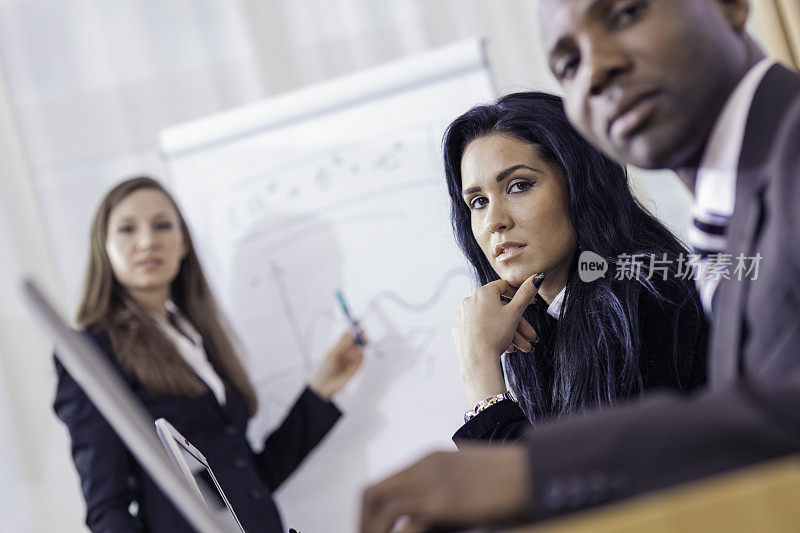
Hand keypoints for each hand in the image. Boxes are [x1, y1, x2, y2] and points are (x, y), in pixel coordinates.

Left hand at [309, 330, 365, 400]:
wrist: (324, 387)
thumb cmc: (324, 369)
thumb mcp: (333, 354)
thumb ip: (344, 344)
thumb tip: (352, 332)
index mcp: (338, 347)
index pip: (347, 335)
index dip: (353, 328)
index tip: (358, 320)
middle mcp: (345, 353)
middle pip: (355, 341)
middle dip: (360, 336)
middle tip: (363, 332)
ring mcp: (350, 361)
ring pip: (359, 350)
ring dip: (362, 344)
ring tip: (363, 341)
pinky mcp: (354, 369)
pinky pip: (361, 360)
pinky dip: (361, 355)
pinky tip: (360, 353)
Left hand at [360, 445, 529, 532]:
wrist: (539, 473)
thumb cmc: (510, 484)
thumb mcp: (467, 487)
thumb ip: (440, 503)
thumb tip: (416, 526)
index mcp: (429, 460)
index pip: (381, 486)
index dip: (369, 514)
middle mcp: (425, 466)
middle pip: (371, 495)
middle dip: (364, 524)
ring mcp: (433, 482)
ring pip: (381, 508)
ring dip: (374, 531)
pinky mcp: (445, 502)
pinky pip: (405, 525)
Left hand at [453, 273, 541, 404]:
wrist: (478, 360)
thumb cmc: (496, 334)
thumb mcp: (515, 312)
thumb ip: (526, 293)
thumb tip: (536, 277)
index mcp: (482, 292)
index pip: (504, 287)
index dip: (520, 295)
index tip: (531, 304)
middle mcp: (470, 301)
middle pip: (500, 310)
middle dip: (519, 325)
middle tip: (532, 337)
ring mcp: (463, 316)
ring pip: (492, 321)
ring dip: (510, 334)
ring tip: (524, 348)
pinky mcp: (460, 330)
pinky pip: (481, 329)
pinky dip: (494, 336)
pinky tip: (507, 348)